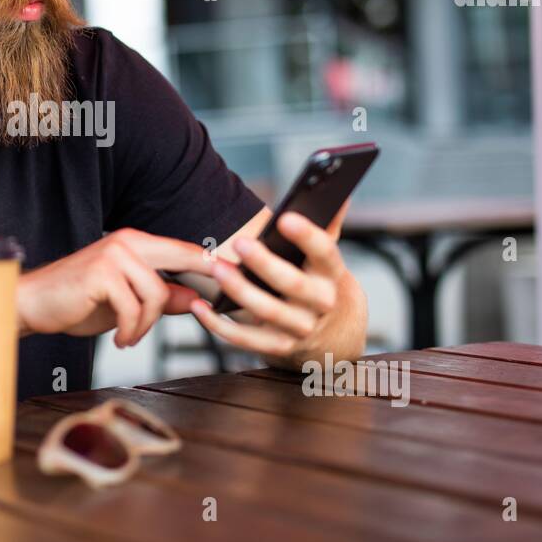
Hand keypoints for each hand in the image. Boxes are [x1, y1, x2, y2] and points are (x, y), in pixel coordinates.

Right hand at [16, 229, 214, 347]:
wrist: (33, 303)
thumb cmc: (77, 301)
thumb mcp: (126, 300)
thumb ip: (161, 297)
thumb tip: (196, 299)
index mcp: (136, 242)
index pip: (185, 249)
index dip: (213, 265)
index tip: (235, 279)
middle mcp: (127, 241)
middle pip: (183, 261)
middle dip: (201, 286)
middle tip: (208, 311)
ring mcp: (114, 254)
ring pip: (157, 295)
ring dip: (147, 326)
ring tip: (130, 336)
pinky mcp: (102, 273)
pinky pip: (134, 309)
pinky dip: (131, 331)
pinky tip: (119, 339)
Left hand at [189, 201, 366, 366]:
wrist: (336, 336)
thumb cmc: (322, 284)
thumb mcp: (329, 259)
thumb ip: (329, 226)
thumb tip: (340, 193)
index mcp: (332, 275)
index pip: (325, 253)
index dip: (307, 236)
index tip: (285, 218)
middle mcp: (321, 304)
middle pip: (294, 285)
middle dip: (266, 265)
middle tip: (240, 243)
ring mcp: (301, 329)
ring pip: (268, 312)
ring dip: (240, 292)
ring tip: (217, 269)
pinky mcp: (279, 348)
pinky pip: (247, 340)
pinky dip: (220, 326)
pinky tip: (200, 307)